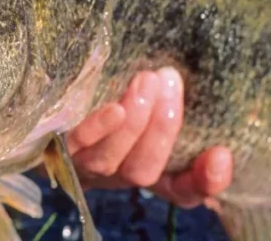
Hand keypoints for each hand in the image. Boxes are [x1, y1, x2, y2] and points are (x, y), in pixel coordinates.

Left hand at [67, 67, 232, 208]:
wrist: (50, 110)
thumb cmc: (113, 103)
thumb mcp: (146, 105)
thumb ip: (172, 100)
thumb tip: (205, 84)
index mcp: (148, 170)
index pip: (183, 190)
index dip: (204, 180)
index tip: (220, 154)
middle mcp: (117, 175)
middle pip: (144, 171)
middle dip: (162, 129)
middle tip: (171, 83)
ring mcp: (84, 164)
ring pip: (111, 159)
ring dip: (134, 121)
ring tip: (147, 80)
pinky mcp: (56, 148)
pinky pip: (77, 144)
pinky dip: (98, 128)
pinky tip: (114, 108)